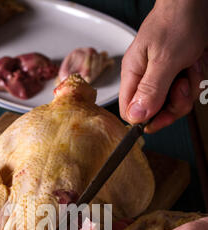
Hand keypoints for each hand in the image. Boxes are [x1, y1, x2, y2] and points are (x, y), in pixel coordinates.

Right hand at [119, 0, 207, 132]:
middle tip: (182, 85)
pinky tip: (196, 64)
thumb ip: (150, 91)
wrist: (195, 1)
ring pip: (176, 103)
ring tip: (190, 67)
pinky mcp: (179, 74)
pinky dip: (197, 79)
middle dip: (175, 104)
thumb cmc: (177, 21)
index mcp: (133, 74)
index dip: (147, 119)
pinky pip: (188, 91)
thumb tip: (136, 117)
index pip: (130, 112)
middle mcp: (146, 78)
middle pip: (156, 112)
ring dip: (190, 89)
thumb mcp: (164, 60)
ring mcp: (164, 77)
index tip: (163, 113)